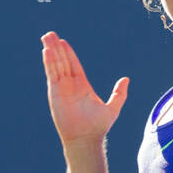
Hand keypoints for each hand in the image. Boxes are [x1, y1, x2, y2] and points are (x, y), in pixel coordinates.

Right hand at [41, 31, 129, 145]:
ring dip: (51, 51)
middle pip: (62, 61)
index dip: (68, 53)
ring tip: (46, 37)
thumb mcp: (113, 108)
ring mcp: (61, 88)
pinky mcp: (55, 93)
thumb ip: (119, 94)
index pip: (74, 64)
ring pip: (55, 65)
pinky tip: (47, 51)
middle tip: (51, 34)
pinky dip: (49, 62)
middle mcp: (70, 85)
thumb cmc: (98, 126)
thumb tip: (126, 79)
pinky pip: (52, 74)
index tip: (63, 41)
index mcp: (82, 86)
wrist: (86, 138)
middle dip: (57, 48)